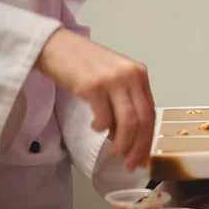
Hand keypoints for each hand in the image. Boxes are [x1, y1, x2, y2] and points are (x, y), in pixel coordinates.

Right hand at [36, 28, 154, 170]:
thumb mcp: (114, 77)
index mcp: (140, 74)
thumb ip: (125, 101)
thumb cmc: (84, 64)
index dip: (148, 139)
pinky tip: (96, 128)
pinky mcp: (93, 85)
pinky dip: (102, 129)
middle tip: (130, 164)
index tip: (143, 158)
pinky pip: (104, 117)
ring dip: (121, 143)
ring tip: (113, 151)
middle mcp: (131, 76)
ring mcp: (113, 80)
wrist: (56, 45)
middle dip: (138, 147)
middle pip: (143, 120)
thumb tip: (129, 135)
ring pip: (128, 122)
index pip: (151, 113)